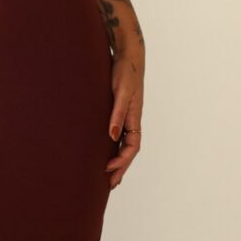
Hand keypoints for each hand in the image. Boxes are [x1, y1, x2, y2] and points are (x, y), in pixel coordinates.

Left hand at [105, 44, 143, 188]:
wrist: (128, 56)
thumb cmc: (126, 72)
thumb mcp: (121, 93)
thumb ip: (117, 114)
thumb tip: (112, 137)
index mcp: (135, 118)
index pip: (132, 147)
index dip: (122, 160)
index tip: (108, 168)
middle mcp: (132, 120)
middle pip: (129, 150)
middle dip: (121, 167)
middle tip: (110, 184)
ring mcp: (126, 116)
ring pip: (124, 144)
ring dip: (118, 160)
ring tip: (108, 176)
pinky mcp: (119, 110)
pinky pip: (118, 134)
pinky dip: (114, 147)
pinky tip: (106, 151)